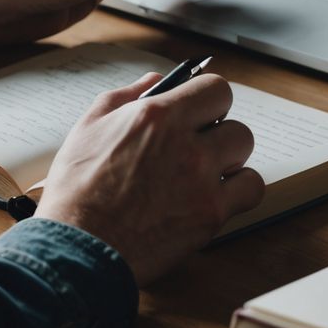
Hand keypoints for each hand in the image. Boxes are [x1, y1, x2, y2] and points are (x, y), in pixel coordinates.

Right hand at [35, 71, 263, 285]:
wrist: (79, 246)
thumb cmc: (76, 190)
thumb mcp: (89, 127)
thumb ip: (125, 96)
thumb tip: (154, 80)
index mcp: (157, 116)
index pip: (215, 89)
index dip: (208, 99)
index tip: (201, 111)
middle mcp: (186, 144)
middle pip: (235, 123)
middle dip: (218, 133)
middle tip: (197, 147)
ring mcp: (202, 180)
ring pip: (244, 153)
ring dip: (228, 160)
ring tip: (203, 173)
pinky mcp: (211, 215)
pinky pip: (251, 190)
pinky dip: (238, 191)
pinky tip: (213, 195)